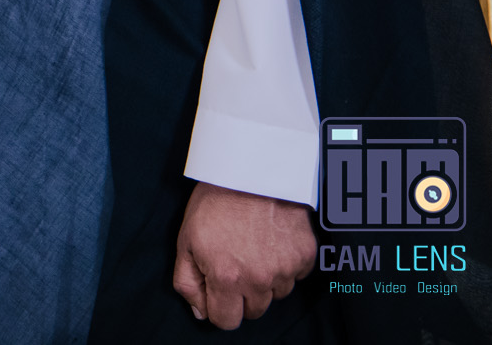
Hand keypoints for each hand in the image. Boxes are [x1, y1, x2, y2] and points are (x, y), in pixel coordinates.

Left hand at [172, 182, 314, 328]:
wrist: (251, 172)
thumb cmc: (215, 203)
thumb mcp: (186, 240)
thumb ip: (188, 282)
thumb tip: (200, 312)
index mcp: (226, 278)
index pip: (226, 321)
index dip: (218, 307)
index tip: (216, 289)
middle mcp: (259, 279)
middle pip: (252, 311)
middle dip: (241, 294)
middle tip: (234, 262)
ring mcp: (286, 269)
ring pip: (275, 294)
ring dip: (265, 280)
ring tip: (252, 247)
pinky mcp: (305, 257)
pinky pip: (295, 276)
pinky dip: (284, 265)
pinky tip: (271, 241)